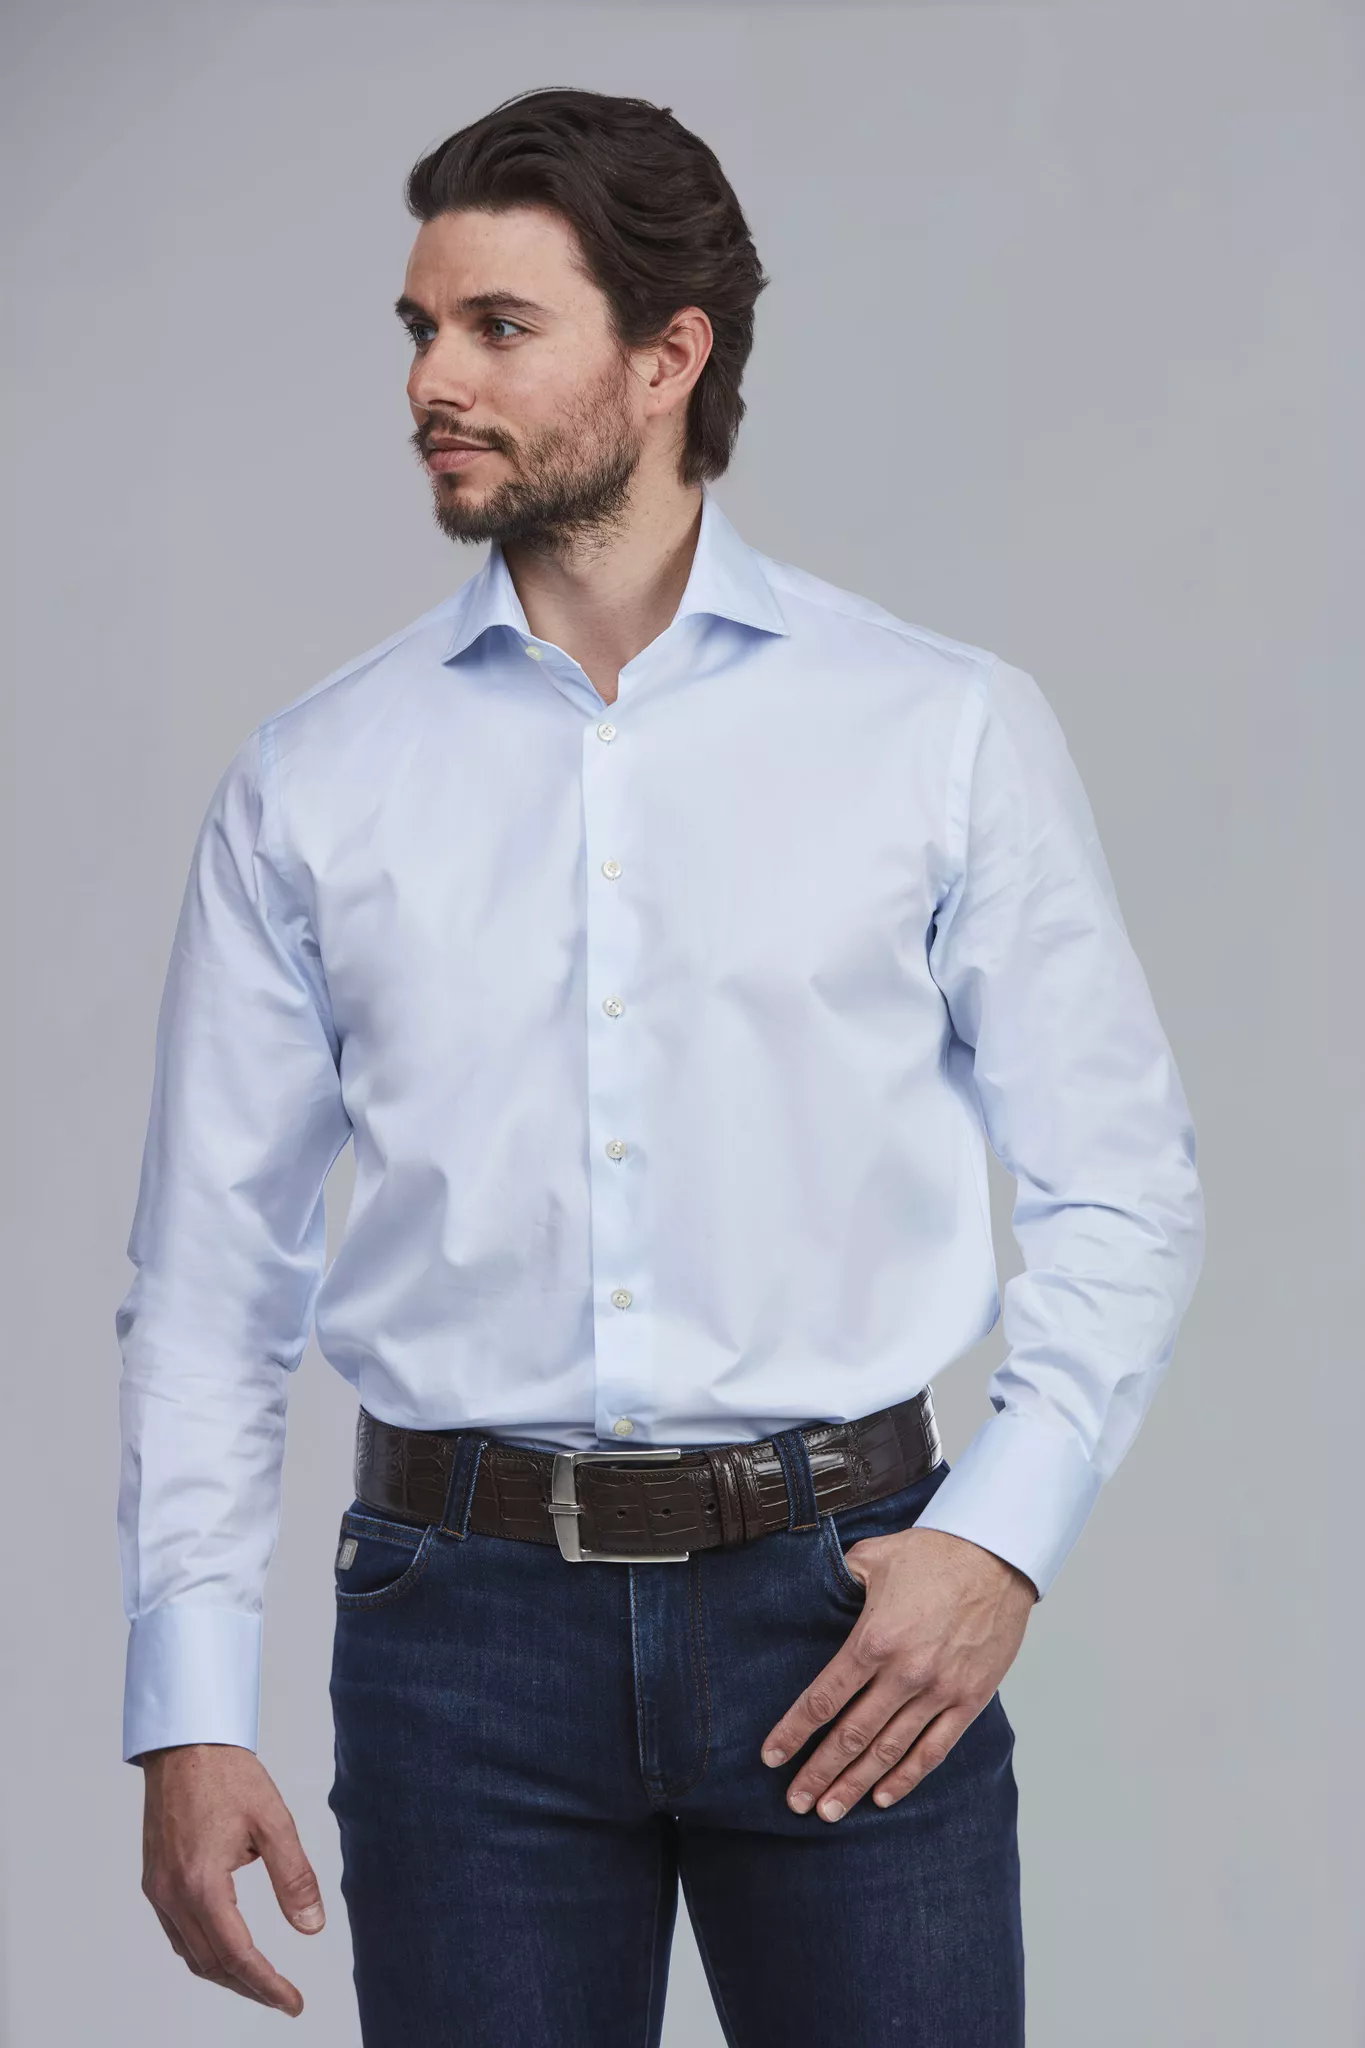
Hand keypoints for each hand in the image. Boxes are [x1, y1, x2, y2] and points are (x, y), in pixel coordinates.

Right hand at [139, 1742, 323, 2014]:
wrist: (185, 1743)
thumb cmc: (228, 1775)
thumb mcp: (273, 1821)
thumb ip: (294, 1877)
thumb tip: (312, 1927)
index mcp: (202, 1884)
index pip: (237, 1955)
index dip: (267, 1984)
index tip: (292, 2002)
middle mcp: (172, 1894)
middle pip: (211, 1963)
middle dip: (249, 1986)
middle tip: (283, 1998)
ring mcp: (159, 1889)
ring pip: (190, 1953)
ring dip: (225, 1973)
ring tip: (260, 1981)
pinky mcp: (155, 1879)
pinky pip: (177, 1933)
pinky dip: (204, 1951)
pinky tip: (226, 1948)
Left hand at [759, 1526, 1037, 1820]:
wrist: (998, 1554)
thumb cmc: (935, 1553)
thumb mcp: (874, 1557)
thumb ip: (840, 1581)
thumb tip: (816, 1590)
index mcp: (874, 1640)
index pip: (824, 1698)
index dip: (794, 1733)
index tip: (771, 1757)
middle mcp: (904, 1673)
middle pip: (852, 1735)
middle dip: (819, 1773)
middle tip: (796, 1802)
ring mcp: (939, 1691)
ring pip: (889, 1750)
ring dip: (856, 1784)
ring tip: (829, 1811)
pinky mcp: (969, 1699)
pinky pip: (934, 1749)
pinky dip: (907, 1777)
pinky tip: (883, 1796)